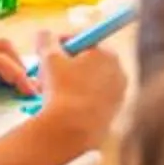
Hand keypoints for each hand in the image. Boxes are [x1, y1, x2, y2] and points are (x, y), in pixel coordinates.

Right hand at [30, 29, 128, 151]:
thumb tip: (44, 33)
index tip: (47, 51)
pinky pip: (92, 98)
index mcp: (108, 53)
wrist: (73, 131)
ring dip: (69, 81)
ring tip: (48, 90)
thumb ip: (46, 39)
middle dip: (65, 64)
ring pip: (88, 81)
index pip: (84, 39)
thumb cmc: (62, 89)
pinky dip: (77, 98)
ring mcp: (118, 95)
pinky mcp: (113, 113)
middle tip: (45, 71)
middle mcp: (119, 72)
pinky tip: (61, 105)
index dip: (61, 42)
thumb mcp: (48, 57)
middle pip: (88, 60)